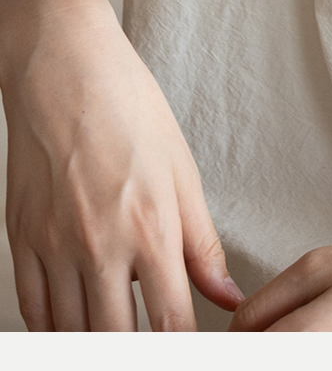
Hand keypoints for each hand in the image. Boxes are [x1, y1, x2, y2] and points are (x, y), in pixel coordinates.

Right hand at [2, 0, 243, 329]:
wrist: (65, 72)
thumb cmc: (131, 111)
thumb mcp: (184, 173)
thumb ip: (204, 244)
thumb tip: (227, 294)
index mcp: (151, 227)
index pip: (172, 322)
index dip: (186, 350)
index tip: (197, 355)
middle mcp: (100, 245)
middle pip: (116, 340)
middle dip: (140, 356)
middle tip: (159, 352)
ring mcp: (54, 246)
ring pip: (71, 334)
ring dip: (97, 347)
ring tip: (121, 343)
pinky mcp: (20, 241)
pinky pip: (34, 310)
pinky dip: (55, 331)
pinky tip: (76, 331)